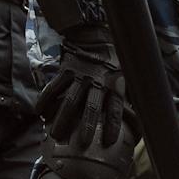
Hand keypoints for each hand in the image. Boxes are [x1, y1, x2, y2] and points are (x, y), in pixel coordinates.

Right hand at [38, 26, 125, 146]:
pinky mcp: (66, 70)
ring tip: (56, 135)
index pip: (115, 108)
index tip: (109, 141)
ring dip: (62, 119)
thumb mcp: (125, 75)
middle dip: (86, 125)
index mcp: (113, 84)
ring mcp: (80, 76)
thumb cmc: (113, 60)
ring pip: (70, 100)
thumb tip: (138, 116)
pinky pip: (54, 87)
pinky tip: (40, 114)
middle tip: (80, 143)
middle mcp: (96, 82)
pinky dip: (46, 100)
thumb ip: (126, 95)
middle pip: (91, 106)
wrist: (94, 34)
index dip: (112, 125)